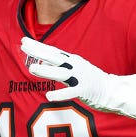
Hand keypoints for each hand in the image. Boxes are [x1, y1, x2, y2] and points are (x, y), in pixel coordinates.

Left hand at [20, 37, 135, 118]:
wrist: (112, 90)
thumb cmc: (90, 80)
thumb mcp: (74, 69)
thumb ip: (58, 66)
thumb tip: (41, 62)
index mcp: (71, 60)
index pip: (52, 51)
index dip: (37, 46)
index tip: (23, 40)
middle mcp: (74, 66)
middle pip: (54, 57)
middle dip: (38, 51)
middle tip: (23, 46)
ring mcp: (80, 77)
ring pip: (60, 73)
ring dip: (46, 71)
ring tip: (31, 69)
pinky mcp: (85, 90)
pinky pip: (71, 93)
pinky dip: (60, 94)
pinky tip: (48, 96)